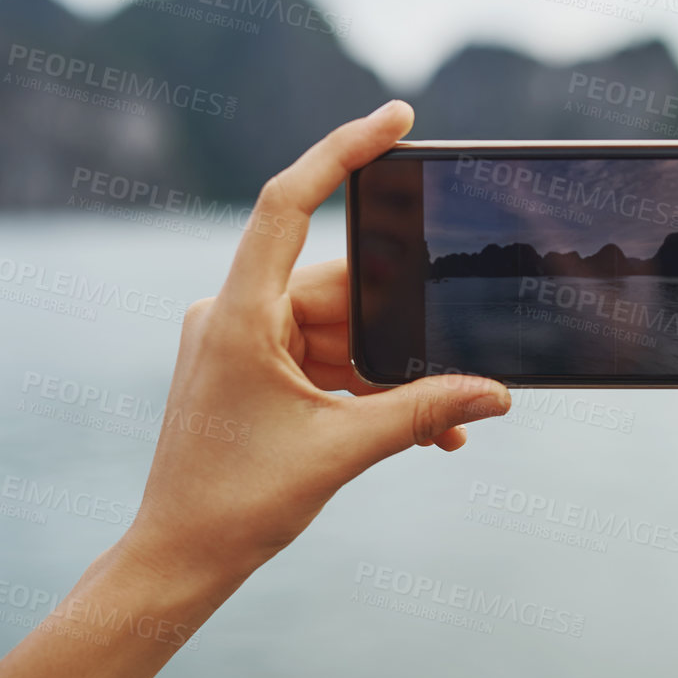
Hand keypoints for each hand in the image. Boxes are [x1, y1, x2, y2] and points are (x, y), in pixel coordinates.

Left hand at [116, 101, 510, 604]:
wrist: (180, 559)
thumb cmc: (236, 505)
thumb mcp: (341, 452)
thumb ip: (423, 413)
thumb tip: (497, 395)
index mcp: (238, 316)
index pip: (287, 204)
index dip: (341, 151)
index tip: (396, 119)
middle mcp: (234, 315)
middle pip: (338, 287)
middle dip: (401, 324)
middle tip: (456, 348)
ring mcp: (241, 342)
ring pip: (339, 330)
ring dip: (391, 371)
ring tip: (445, 418)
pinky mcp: (252, 370)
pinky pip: (324, 360)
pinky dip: (366, 387)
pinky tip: (420, 426)